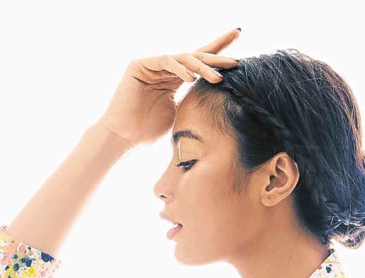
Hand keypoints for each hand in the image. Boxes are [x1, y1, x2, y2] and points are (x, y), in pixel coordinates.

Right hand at [96, 28, 240, 147]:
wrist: (124, 138)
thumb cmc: (148, 132)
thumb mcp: (180, 115)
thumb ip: (193, 102)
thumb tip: (219, 99)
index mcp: (175, 80)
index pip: (200, 65)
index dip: (219, 55)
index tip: (240, 53)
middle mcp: (165, 69)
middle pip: (195, 56)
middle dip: (217, 54)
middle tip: (237, 55)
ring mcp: (152, 65)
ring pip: (183, 58)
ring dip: (202, 67)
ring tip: (218, 78)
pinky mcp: (140, 65)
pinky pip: (165, 61)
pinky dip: (179, 69)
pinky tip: (191, 78)